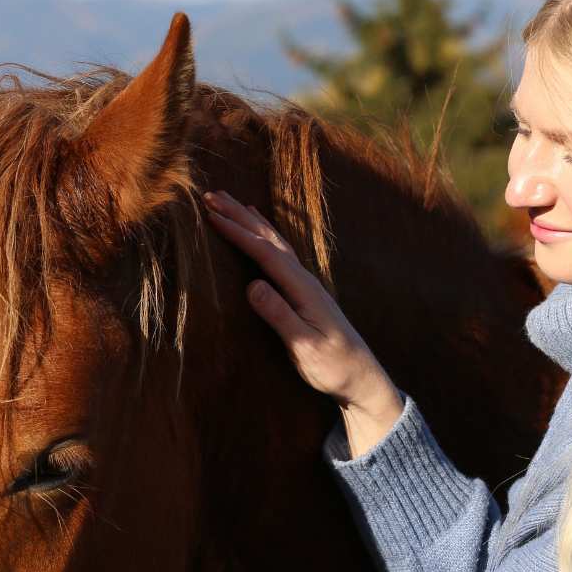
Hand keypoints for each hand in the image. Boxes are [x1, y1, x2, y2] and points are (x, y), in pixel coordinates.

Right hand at [203, 189, 403, 456]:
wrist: (361, 376)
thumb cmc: (332, 366)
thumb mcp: (305, 347)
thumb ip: (280, 315)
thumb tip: (252, 285)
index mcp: (303, 289)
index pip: (265, 254)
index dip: (238, 233)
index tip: (212, 216)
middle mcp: (305, 279)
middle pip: (269, 238)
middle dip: (239, 216)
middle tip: (210, 195)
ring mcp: (306, 283)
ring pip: (275, 241)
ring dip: (250, 220)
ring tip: (228, 201)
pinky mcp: (304, 291)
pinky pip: (280, 251)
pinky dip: (265, 233)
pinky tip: (260, 228)